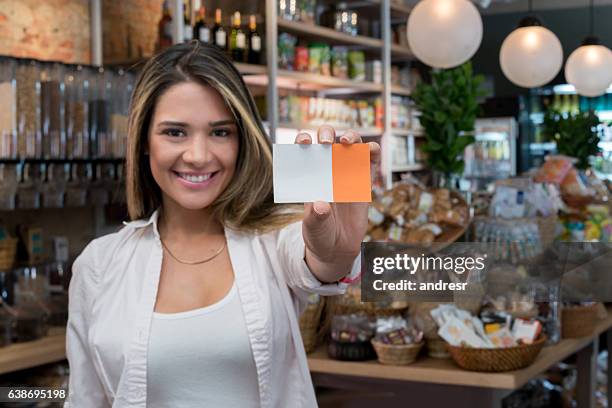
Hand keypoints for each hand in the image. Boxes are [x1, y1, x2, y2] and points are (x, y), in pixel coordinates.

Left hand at [294, 125, 380, 282]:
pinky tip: (370, 150)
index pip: (304, 149)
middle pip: (327, 139)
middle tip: (326, 143)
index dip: (303, 140)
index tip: (304, 143)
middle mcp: (327, 168)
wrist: (337, 248)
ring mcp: (347, 173)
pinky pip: (370, 161)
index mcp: (309, 175)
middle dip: (326, 133)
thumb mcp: (313, 227)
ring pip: (351, 144)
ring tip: (347, 143)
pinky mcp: (364, 181)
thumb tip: (322, 205)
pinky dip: (372, 151)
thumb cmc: (319, 233)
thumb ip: (315, 216)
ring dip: (351, 136)